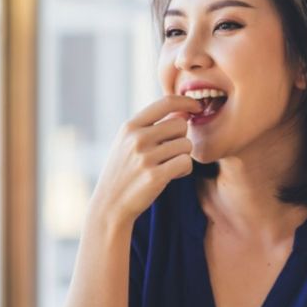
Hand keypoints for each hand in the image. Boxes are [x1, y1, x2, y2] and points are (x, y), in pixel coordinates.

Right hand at [88, 95, 202, 223]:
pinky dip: (184, 170)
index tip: (196, 107)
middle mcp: (137, 138)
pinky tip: (171, 176)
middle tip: (170, 153)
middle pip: (181, 125)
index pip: (165, 103)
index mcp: (130, 126)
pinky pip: (186, 163)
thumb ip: (149, 127)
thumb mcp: (126, 143)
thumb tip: (182, 112)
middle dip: (181, 138)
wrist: (109, 205)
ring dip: (182, 156)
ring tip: (167, 166)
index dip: (186, 102)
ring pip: (186, 145)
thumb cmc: (123, 172)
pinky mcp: (155, 176)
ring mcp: (145, 157)